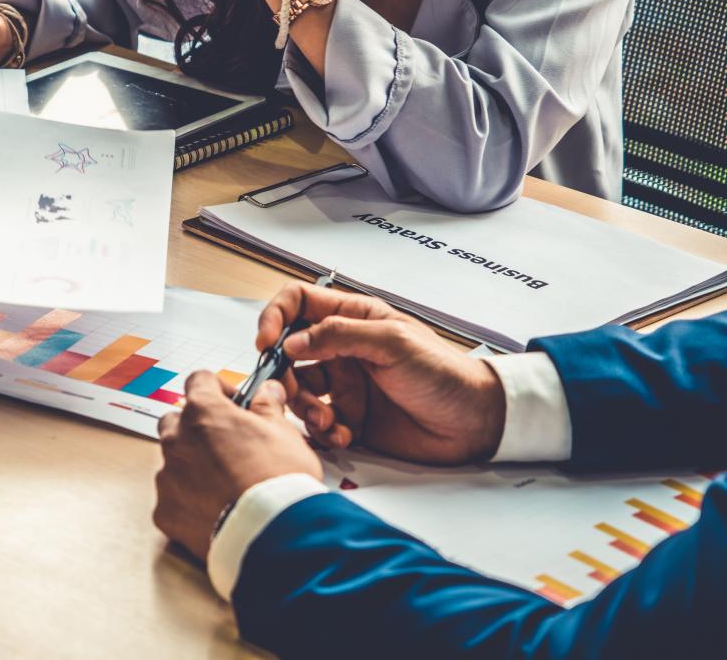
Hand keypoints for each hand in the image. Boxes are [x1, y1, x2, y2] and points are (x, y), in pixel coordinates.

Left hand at [153, 372, 321, 560]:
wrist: (275, 536)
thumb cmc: (280, 481)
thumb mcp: (284, 433)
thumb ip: (268, 407)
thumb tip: (267, 391)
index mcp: (204, 412)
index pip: (199, 381)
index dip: (218, 389)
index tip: (233, 403)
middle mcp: (177, 440)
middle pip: (177, 421)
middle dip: (198, 428)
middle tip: (228, 444)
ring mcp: (168, 477)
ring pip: (173, 461)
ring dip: (192, 465)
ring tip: (225, 483)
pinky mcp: (165, 512)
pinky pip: (172, 498)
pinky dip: (188, 501)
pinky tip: (215, 509)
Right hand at [258, 284, 505, 465]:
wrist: (474, 422)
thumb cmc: (445, 374)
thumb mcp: (393, 343)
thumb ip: (340, 336)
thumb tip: (293, 342)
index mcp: (354, 318)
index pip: (298, 304)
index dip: (276, 318)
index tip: (267, 343)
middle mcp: (343, 350)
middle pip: (289, 353)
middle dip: (283, 374)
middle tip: (291, 393)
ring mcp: (345, 385)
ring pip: (298, 392)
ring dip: (303, 408)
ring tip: (326, 421)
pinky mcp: (350, 418)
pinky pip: (318, 424)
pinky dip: (322, 432)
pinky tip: (342, 435)